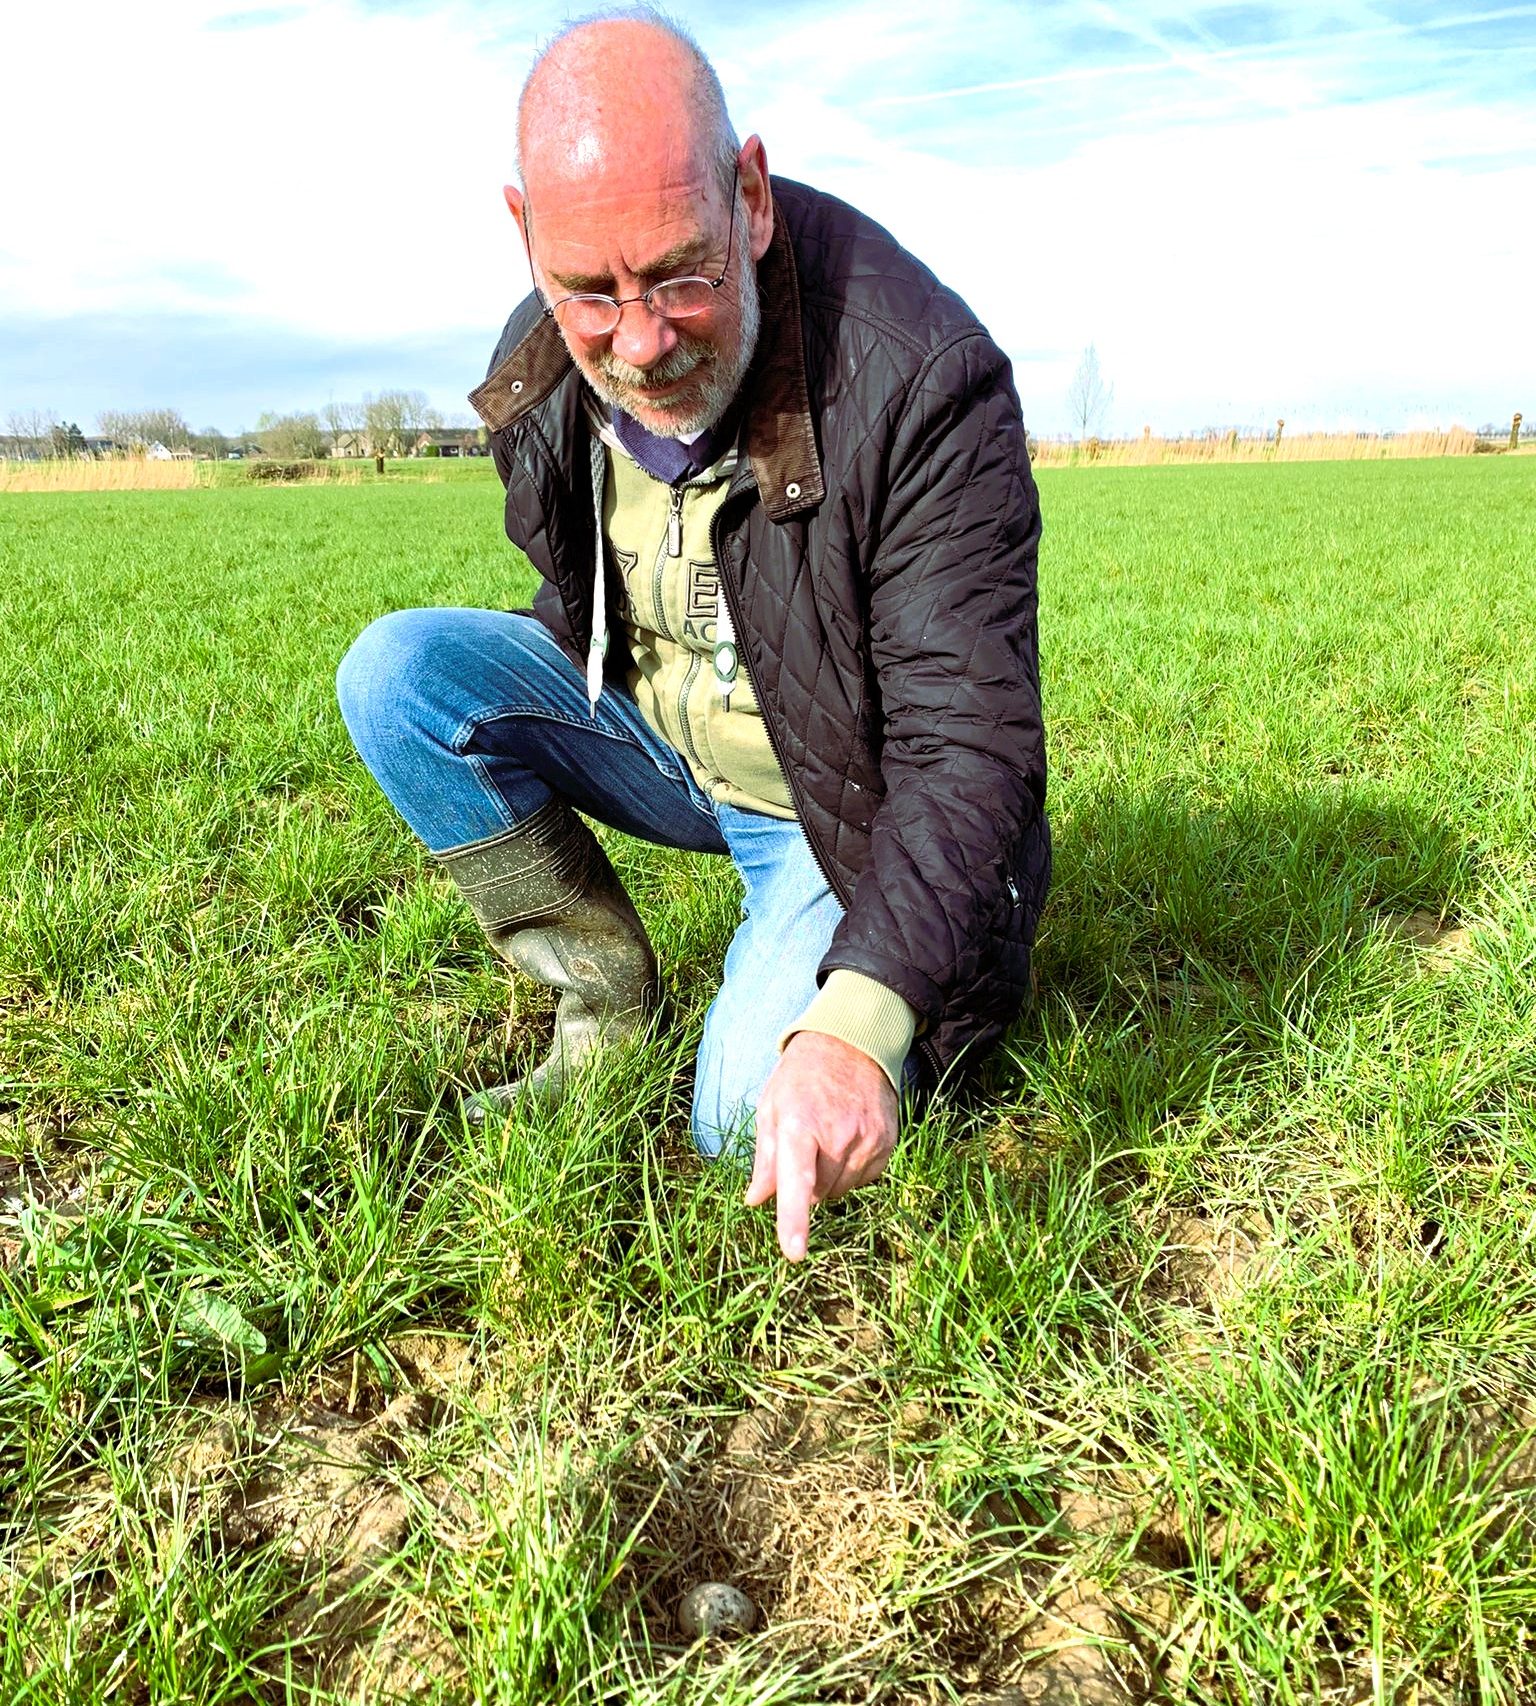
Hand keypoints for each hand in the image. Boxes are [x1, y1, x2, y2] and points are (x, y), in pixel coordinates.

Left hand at [745, 1030, 898, 1261]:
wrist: (852, 1043)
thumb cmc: (802, 1077)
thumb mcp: (771, 1107)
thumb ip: (765, 1159)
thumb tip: (755, 1201)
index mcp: (800, 1125)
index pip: (796, 1181)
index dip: (794, 1219)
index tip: (794, 1253)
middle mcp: (838, 1135)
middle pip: (817, 1194)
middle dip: (805, 1184)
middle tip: (803, 1147)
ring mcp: (868, 1141)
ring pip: (841, 1191)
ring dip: (828, 1179)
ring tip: (826, 1139)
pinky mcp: (888, 1144)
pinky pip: (865, 1181)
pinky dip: (851, 1172)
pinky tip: (847, 1142)